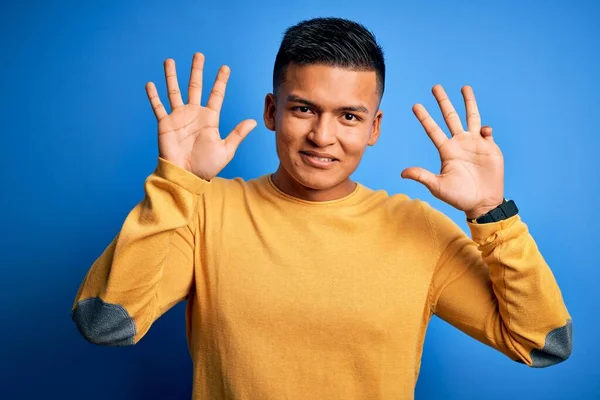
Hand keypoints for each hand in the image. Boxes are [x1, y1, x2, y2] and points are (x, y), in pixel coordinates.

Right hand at [145, 52, 256, 180]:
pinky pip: (158, 107)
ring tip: (170, 61)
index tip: (225, 68)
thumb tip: (253, 121)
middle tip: (199, 55)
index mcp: (209, 118)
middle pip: (195, 87)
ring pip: (174, 91)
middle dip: (197, 71)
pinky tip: (150, 84)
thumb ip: (237, 134)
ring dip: (172, 76)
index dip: (220, 81)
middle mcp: (194, 114)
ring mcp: (179, 117)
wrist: (186, 175)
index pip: (216, 95)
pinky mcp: (165, 124)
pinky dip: (153, 96)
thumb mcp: (226, 150)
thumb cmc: (206, 166)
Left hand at [401, 85, 503, 218]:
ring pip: (471, 117)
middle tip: (435, 87)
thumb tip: (402, 173)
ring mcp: (475, 144)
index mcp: (446, 150)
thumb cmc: (459, 197)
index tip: (415, 105)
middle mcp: (459, 143)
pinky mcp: (490, 147)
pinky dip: (486, 128)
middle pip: (450, 117)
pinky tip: (485, 132)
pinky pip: (486, 132)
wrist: (482, 203)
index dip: (424, 118)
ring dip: (468, 102)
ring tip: (464, 87)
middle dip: (443, 102)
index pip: (433, 130)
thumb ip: (422, 176)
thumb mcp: (438, 187)